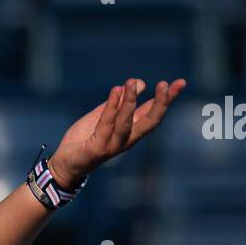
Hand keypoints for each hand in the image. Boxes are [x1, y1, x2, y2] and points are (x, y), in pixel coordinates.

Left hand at [49, 78, 186, 190]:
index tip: (180, 82)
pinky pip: (106, 124)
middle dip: (160, 103)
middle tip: (165, 84)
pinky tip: (116, 91)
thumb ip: (120, 102)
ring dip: (131, 101)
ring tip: (132, 82)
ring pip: (128, 122)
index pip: (153, 113)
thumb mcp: (105, 116)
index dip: (167, 98)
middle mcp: (127, 139)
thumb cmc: (86, 138)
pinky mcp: (98, 147)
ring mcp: (114, 144)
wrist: (65, 163)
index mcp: (131, 130)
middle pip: (150, 121)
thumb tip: (140, 83)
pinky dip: (111, 107)